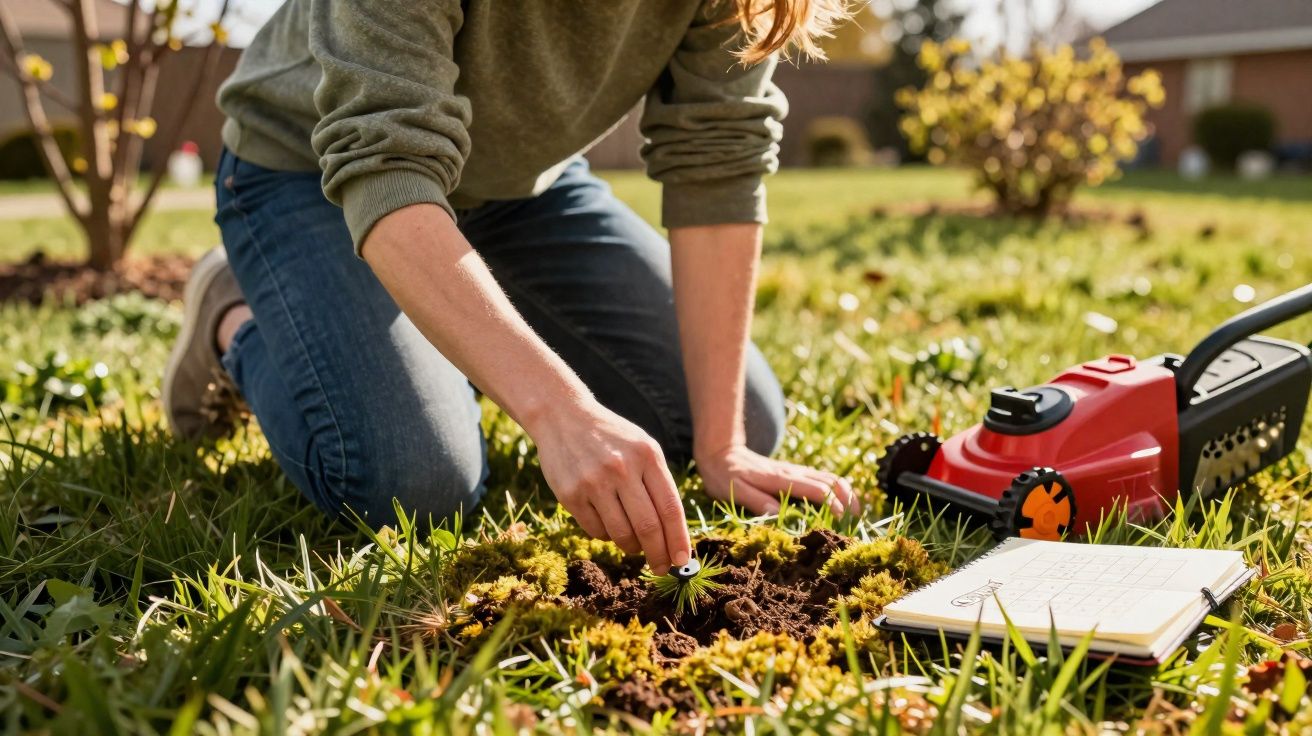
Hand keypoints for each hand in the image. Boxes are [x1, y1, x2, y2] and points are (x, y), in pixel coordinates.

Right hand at [529, 400, 691, 574]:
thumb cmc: (612, 439)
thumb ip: (659, 484)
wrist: (563, 417)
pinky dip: (607, 535)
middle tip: (661, 568)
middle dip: (658, 555)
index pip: (670, 508)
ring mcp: (594, 482)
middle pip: (648, 527)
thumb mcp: (642, 448)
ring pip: (621, 534)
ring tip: (634, 545)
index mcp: (647, 456)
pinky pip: (596, 530)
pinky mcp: (571, 494)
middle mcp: (622, 468)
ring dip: (632, 547)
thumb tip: (673, 535)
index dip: (678, 540)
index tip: (682, 561)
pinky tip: (608, 523)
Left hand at [695, 444, 858, 516]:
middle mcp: (793, 472)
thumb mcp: (734, 491)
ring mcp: (796, 471)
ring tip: (857, 514)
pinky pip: (824, 478)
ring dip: (847, 494)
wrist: (721, 452)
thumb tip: (778, 514)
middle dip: (848, 501)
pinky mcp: (795, 473)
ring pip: (831, 477)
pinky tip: (842, 503)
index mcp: (781, 479)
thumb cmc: (725, 476)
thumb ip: (756, 501)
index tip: (842, 522)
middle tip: (857, 523)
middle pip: (831, 482)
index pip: (817, 490)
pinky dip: (839, 489)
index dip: (833, 505)